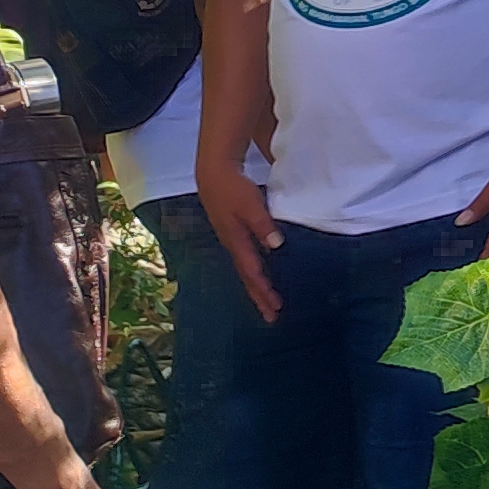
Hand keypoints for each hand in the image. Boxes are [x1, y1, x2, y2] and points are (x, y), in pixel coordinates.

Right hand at [199, 158, 283, 322]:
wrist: (213, 172)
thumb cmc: (233, 187)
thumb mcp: (250, 204)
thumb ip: (262, 224)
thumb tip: (276, 246)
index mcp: (236, 241)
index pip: (252, 272)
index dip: (263, 290)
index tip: (275, 308)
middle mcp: (232, 244)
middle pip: (247, 276)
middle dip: (259, 296)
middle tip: (272, 316)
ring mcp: (231, 238)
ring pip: (246, 268)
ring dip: (257, 286)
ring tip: (267, 301)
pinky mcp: (232, 231)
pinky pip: (245, 258)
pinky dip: (254, 270)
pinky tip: (261, 272)